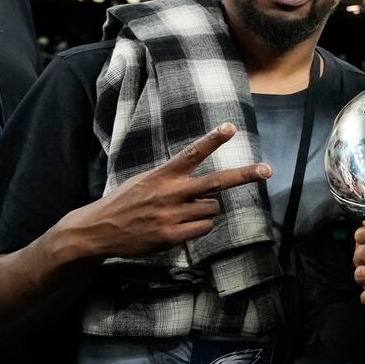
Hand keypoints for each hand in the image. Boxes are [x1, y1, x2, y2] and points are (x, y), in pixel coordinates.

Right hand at [53, 123, 270, 260]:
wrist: (97, 230)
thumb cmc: (126, 203)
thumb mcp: (145, 181)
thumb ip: (173, 179)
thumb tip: (207, 185)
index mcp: (162, 175)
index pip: (192, 153)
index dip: (212, 140)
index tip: (231, 127)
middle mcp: (170, 192)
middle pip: (216, 182)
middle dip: (244, 175)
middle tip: (267, 169)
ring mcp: (171, 215)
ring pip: (213, 208)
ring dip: (207, 210)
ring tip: (183, 213)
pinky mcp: (171, 235)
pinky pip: (204, 227)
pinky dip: (201, 226)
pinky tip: (181, 227)